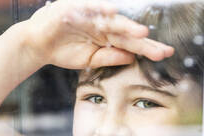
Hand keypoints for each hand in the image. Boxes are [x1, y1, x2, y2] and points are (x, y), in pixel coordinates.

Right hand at [25, 0, 173, 68]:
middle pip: (127, 31)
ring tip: (142, 32)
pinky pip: (90, 7)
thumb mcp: (90, 60)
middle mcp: (103, 24)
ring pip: (112, 19)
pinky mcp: (75, 8)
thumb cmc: (63, 51)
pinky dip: (100, 8)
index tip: (165, 54)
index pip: (131, 43)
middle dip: (144, 41)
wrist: (38, 45)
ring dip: (126, 25)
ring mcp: (91, 16)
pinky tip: (113, 11)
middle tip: (162, 49)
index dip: (147, 48)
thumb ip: (110, 58)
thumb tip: (132, 58)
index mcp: (107, 37)